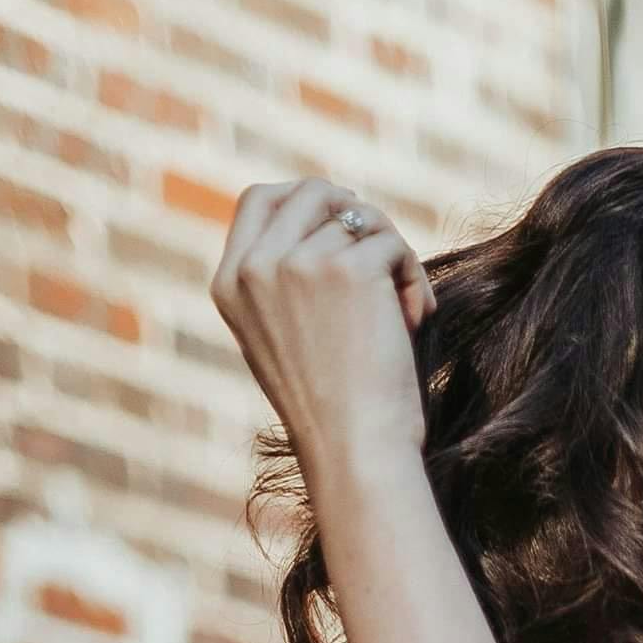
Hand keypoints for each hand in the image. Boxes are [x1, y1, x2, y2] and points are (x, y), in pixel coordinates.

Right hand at [212, 175, 433, 479]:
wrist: (353, 450)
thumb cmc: (329, 407)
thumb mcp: (281, 337)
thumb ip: (282, 280)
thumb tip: (332, 217)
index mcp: (230, 283)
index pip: (259, 199)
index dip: (305, 198)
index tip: (341, 217)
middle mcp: (256, 266)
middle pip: (312, 192)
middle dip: (357, 215)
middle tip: (384, 253)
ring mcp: (298, 262)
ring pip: (361, 220)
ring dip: (392, 259)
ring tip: (401, 312)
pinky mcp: (347, 268)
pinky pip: (392, 244)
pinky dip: (413, 279)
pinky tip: (412, 320)